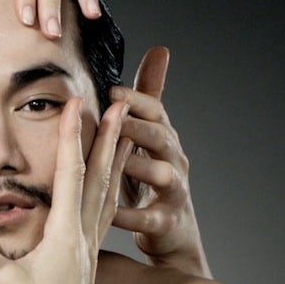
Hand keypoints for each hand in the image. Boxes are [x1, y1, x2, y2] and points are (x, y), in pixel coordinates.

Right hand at [0, 98, 129, 283]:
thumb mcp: (1, 282)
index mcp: (64, 234)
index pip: (69, 173)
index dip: (72, 135)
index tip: (77, 102)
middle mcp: (84, 236)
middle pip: (102, 174)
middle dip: (112, 136)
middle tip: (125, 103)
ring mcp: (90, 248)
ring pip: (109, 193)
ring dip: (117, 159)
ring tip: (129, 133)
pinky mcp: (89, 261)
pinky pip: (105, 214)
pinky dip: (111, 191)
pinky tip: (111, 187)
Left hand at [110, 46, 210, 277]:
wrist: (172, 234)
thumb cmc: (151, 177)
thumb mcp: (150, 135)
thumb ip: (150, 96)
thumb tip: (159, 49)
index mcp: (164, 138)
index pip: (156, 111)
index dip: (138, 100)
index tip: (112, 90)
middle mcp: (174, 160)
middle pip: (162, 138)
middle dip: (141, 127)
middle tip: (115, 120)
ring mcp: (174, 192)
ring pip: (163, 174)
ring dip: (142, 166)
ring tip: (119, 162)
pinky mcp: (167, 223)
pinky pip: (149, 218)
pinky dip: (131, 216)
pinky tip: (110, 213)